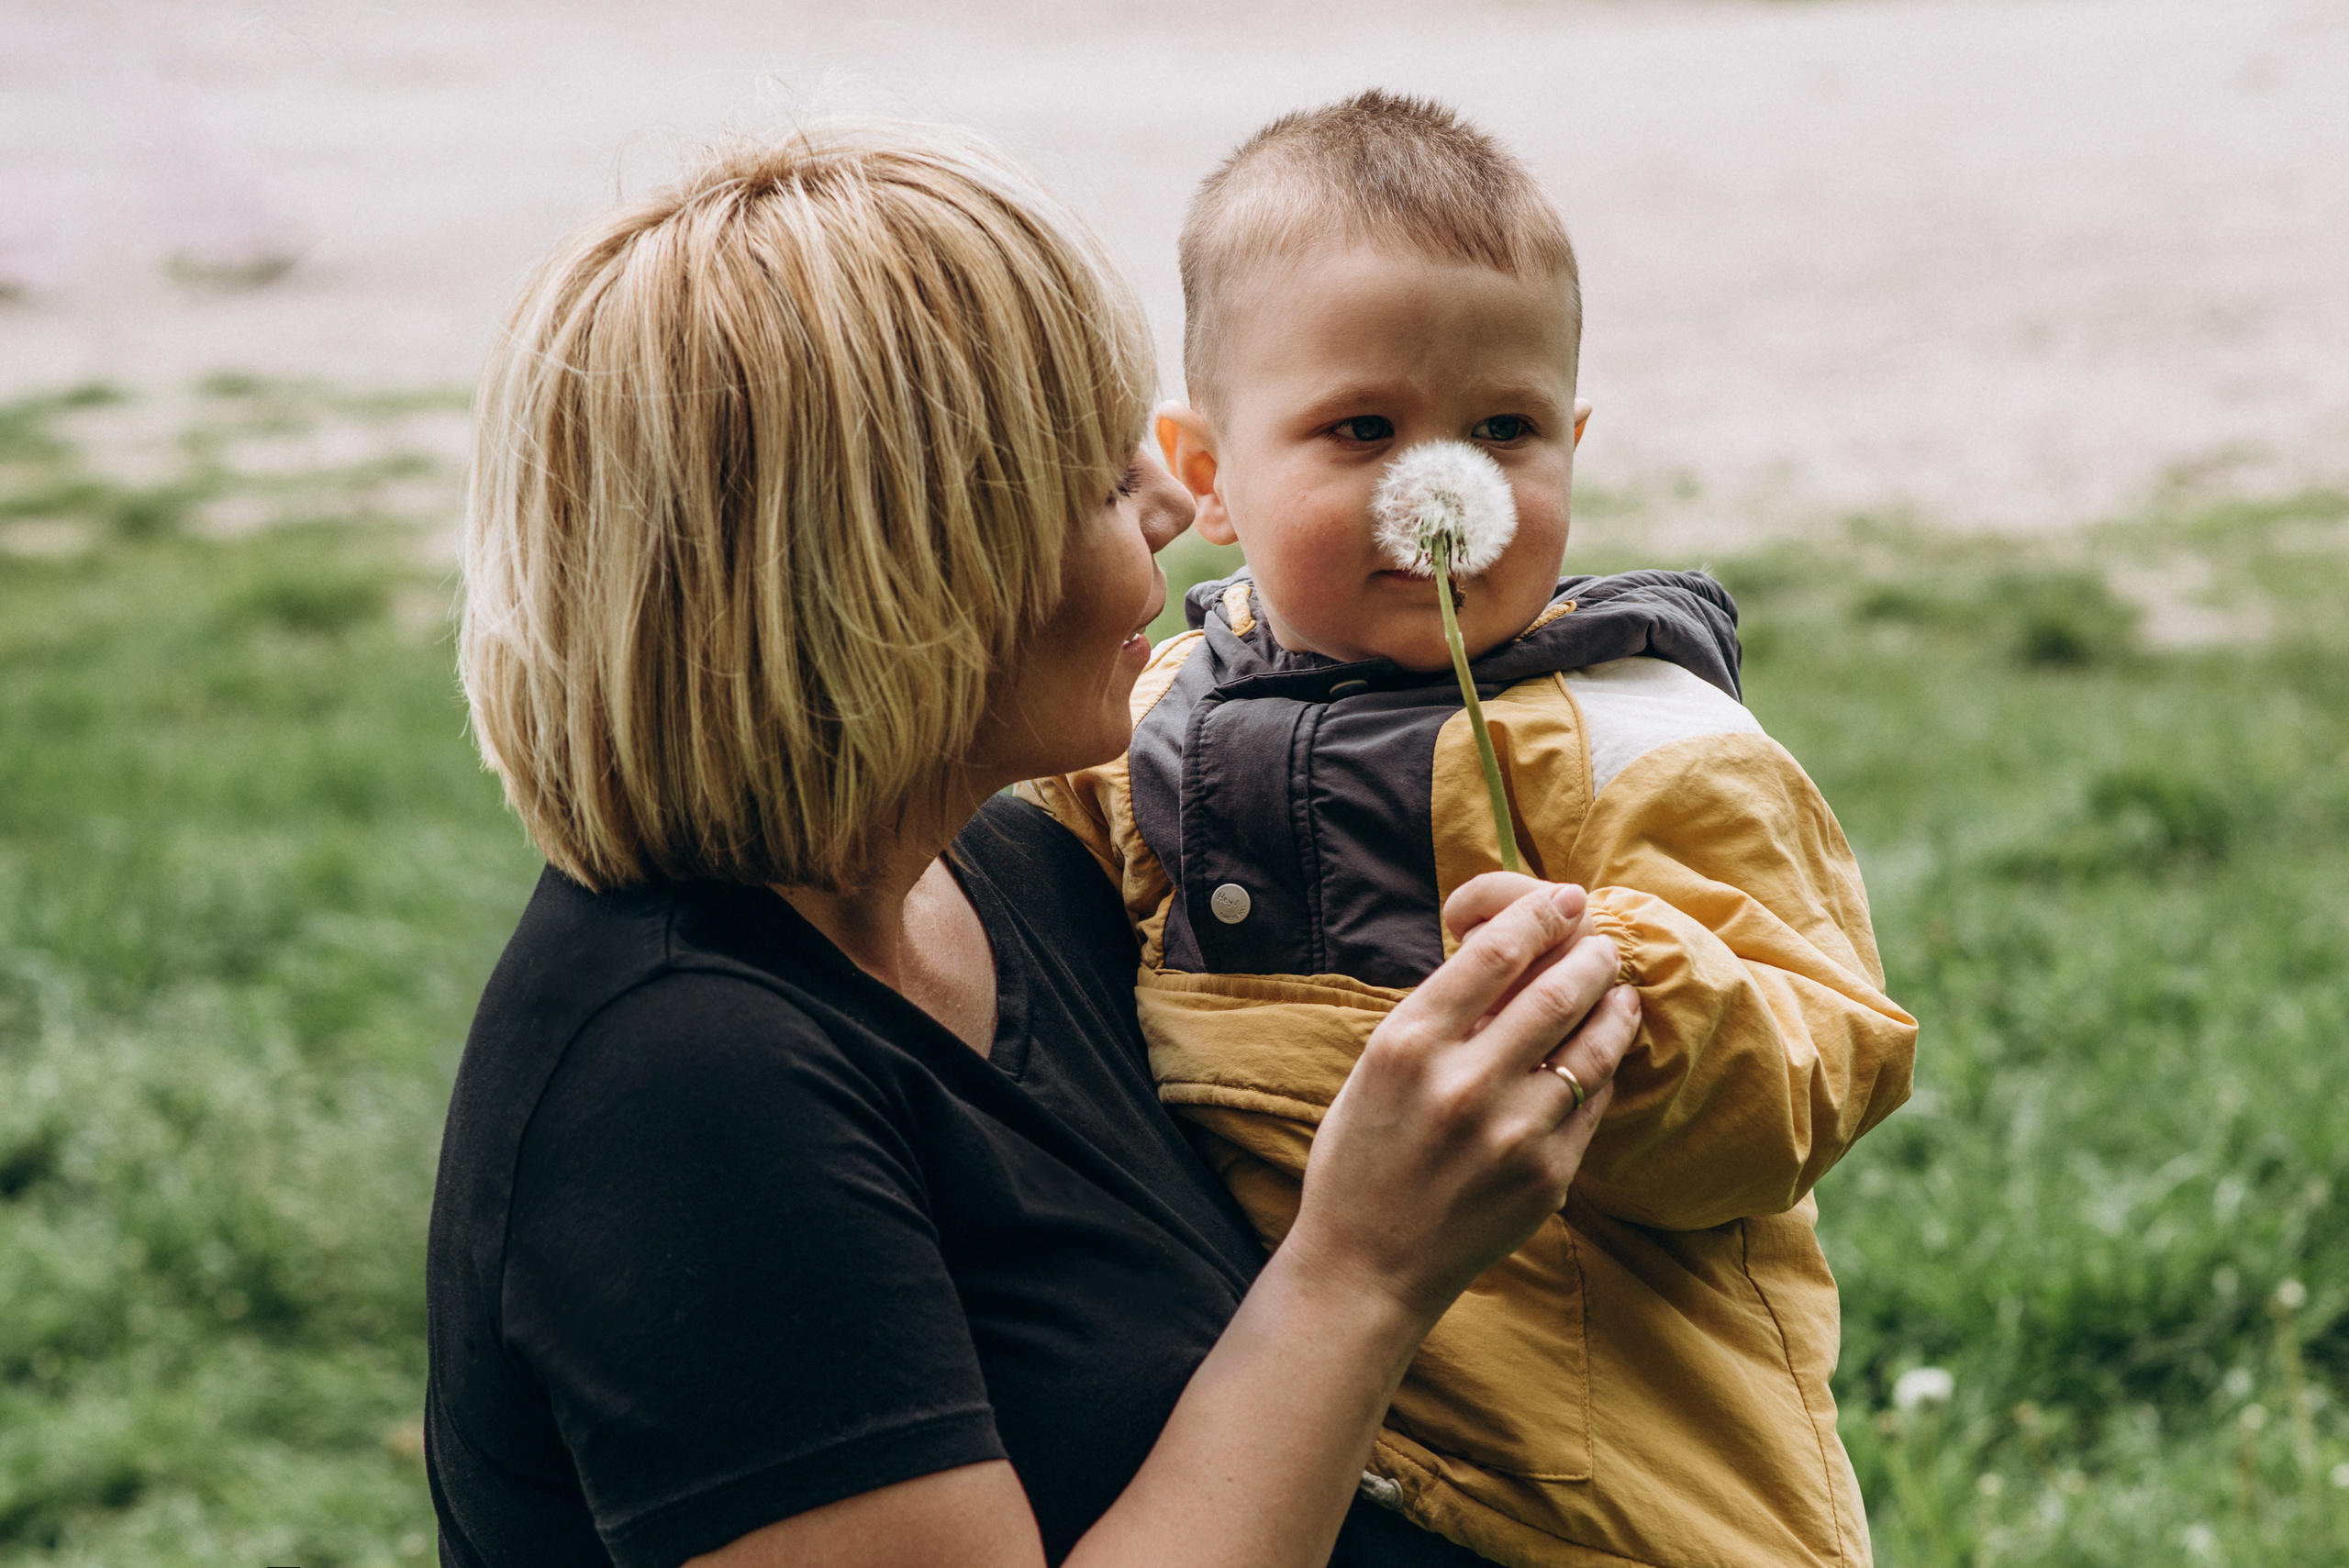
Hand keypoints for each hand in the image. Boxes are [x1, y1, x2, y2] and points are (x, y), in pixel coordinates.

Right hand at [1284, 874, 1636, 1331]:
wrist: (1367, 1267)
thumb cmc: (1362, 1158)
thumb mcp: (1377, 1069)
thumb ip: (1439, 1016)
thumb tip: (1507, 957)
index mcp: (1408, 1046)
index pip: (1493, 954)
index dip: (1539, 915)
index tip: (1562, 898)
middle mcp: (1464, 1084)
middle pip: (1555, 991)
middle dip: (1589, 952)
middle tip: (1601, 939)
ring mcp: (1513, 1134)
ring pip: (1590, 1045)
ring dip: (1612, 1004)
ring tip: (1616, 986)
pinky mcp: (1548, 1176)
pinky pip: (1594, 1102)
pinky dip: (1603, 1067)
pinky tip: (1601, 1051)